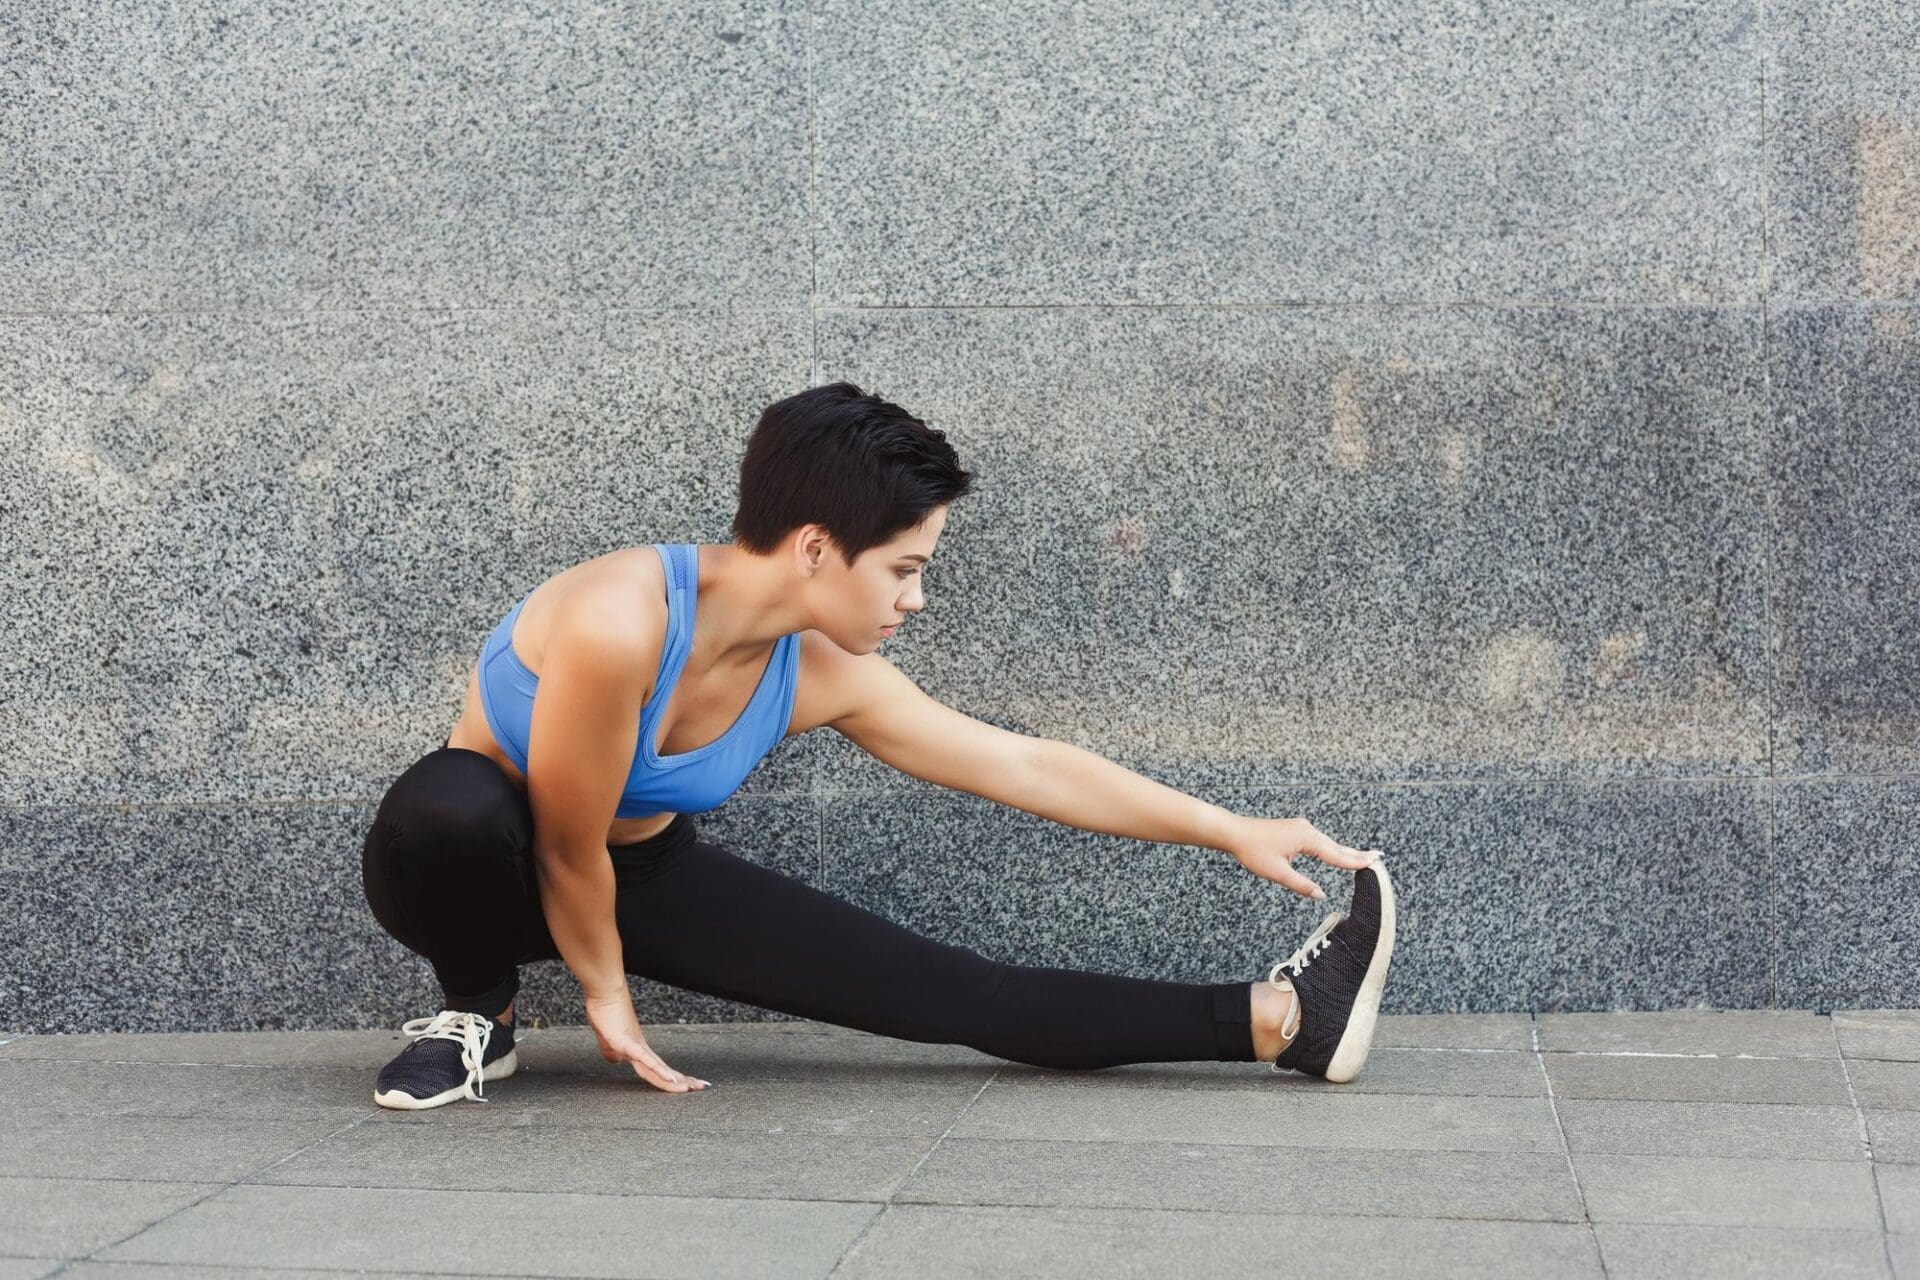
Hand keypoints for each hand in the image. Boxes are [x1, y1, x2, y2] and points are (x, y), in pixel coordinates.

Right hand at [583, 991, 711, 1092]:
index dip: (671, 1078)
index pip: (658, 1067)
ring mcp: (635, 1045)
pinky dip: (658, 1071)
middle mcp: (641, 1047)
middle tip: (702, 1086)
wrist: (604, 991)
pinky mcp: (626, 1043)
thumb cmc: (606, 1010)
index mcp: (638, 1048)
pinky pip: (645, 1060)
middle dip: (682, 1080)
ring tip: (690, 1088)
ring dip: (675, 1080)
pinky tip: (670, 1079)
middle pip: (663, 1070)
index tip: (686, 1085)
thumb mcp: (607, 1038)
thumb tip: (616, 1060)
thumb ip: (612, 1051)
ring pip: (658, 1068)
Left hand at [1226, 815, 1381, 900]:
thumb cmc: (1253, 852)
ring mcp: (1302, 828)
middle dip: (1356, 854)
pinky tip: (1336, 852)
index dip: (1355, 861)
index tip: (1374, 862)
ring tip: (1364, 857)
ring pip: (1328, 843)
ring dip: (1345, 851)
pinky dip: (1331, 848)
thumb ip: (1301, 885)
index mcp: (1307, 839)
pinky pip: (1319, 841)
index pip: (1336, 854)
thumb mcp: (1278, 873)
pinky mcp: (1296, 829)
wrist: (1235, 832)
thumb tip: (1320, 895)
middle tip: (1378, 857)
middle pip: (1336, 846)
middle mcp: (1308, 830)